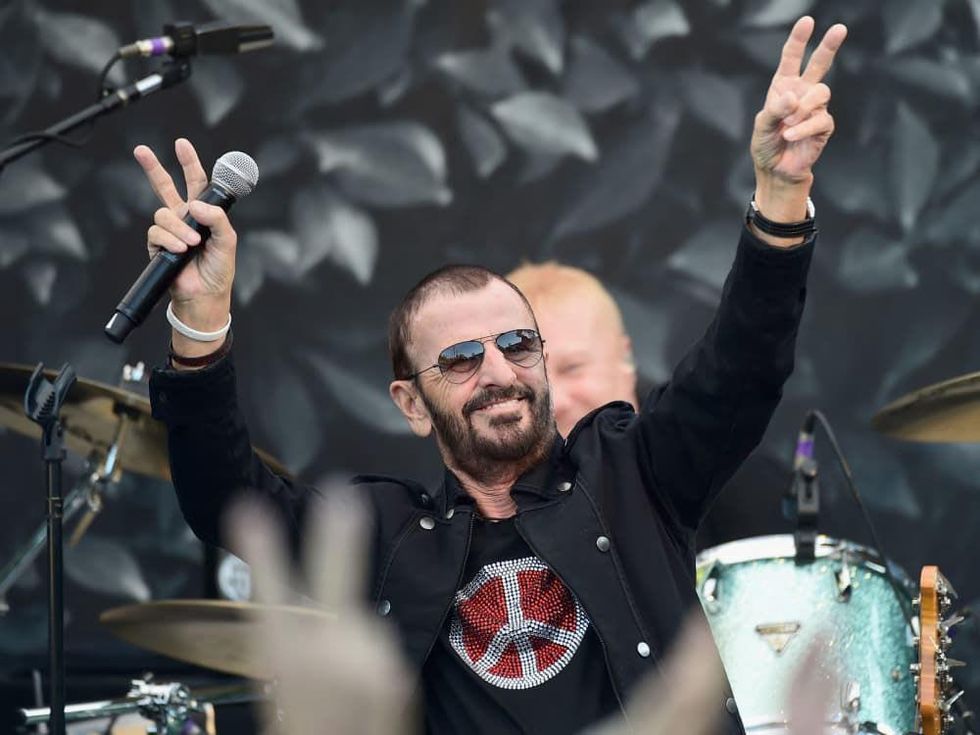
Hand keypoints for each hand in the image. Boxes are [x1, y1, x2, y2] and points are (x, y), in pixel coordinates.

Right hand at [134, 138, 236, 331]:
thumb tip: (195, 205)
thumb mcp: (227, 240)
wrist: (205, 296)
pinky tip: (180, 250)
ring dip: (179, 228)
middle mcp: (184, 218)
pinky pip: (157, 233)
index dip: (189, 163)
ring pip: (163, 214)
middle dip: (153, 168)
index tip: (181, 144)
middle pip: (164, 187)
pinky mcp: (157, 245)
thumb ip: (217, 218)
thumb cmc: (219, 270)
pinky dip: (170, 241)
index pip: (196, 183)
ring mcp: (169, 231)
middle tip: (141, 150)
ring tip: (192, 244)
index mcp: (203, 213)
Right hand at [226, 488, 416, 734]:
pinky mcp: (397, 670)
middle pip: (335, 574)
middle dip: (338, 531)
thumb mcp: (281, 691)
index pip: (268, 587)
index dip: (258, 545)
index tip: (248, 507)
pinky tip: (358, 693)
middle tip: (341, 490)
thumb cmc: (303, 725)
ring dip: (351, 639)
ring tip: (337, 686)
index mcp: (285, 655)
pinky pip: (376, 651)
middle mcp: (328, 647)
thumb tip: (309, 620)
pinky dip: (367, 661)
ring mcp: (368, 656)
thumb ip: (294, 649)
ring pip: (360, 622)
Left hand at [750, 17, 846, 219]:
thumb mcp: (761, 126)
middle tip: (839, 28)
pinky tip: (791, 135)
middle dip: (829, 46)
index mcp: (784, 87)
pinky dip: (803, 128)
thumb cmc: (766, 145)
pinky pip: (820, 118)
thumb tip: (793, 98)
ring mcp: (815, 108)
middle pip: (820, 64)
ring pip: (821, 92)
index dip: (799, 39)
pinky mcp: (824, 124)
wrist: (776, 170)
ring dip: (802, 108)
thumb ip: (774, 110)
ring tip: (788, 124)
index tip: (806, 21)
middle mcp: (802, 93)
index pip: (792, 58)